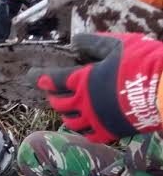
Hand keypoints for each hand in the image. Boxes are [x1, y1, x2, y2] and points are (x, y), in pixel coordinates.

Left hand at [28, 33, 162, 142]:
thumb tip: (75, 41)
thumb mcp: (118, 45)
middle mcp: (84, 103)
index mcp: (83, 81)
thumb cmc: (142, 62)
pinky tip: (84, 123)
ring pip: (70, 121)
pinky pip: (88, 134)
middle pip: (58, 103)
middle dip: (53, 96)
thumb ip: (93, 43)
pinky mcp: (109, 132)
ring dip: (65, 113)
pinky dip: (83, 128)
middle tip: (54, 91)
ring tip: (67, 108)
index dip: (40, 77)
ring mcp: (95, 120)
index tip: (32, 76)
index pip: (53, 80)